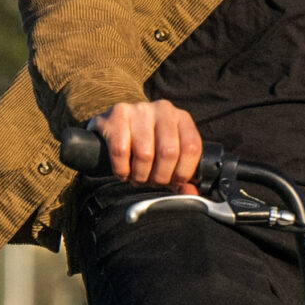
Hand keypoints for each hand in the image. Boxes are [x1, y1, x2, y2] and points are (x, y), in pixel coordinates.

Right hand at [88, 100, 204, 190]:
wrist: (113, 125)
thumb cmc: (145, 143)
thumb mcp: (167, 156)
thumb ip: (180, 175)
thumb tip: (192, 194)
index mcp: (181, 118)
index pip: (191, 147)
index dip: (183, 172)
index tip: (173, 181)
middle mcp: (163, 110)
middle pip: (169, 152)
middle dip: (159, 177)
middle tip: (152, 182)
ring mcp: (139, 109)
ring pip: (145, 154)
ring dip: (140, 175)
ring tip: (137, 177)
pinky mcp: (117, 114)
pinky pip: (121, 151)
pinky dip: (122, 169)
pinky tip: (123, 171)